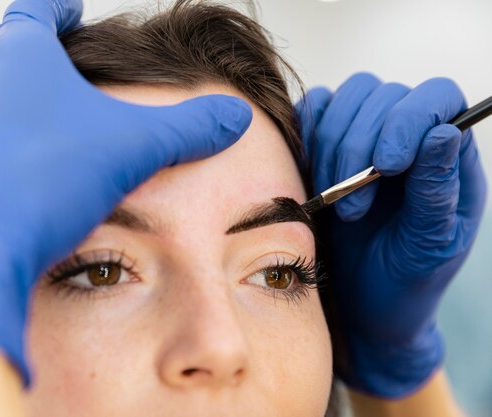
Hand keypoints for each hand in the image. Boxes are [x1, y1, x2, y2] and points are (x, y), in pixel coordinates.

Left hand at [0, 0, 251, 411]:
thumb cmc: (47, 177)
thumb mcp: (135, 147)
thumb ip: (189, 128)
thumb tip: (235, 115)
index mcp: (20, 53)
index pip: (38, 10)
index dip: (57, 7)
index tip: (69, 7)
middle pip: (8, 52)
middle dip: (38, 58)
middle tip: (64, 69)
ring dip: (16, 105)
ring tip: (46, 125)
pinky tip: (21, 174)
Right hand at [296, 72, 486, 397]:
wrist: (360, 307)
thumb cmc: (403, 282)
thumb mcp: (429, 246)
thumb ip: (437, 191)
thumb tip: (443, 132)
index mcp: (447, 158)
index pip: (438, 98)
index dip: (408, 118)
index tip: (384, 166)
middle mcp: (408, 138)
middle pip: (384, 94)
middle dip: (358, 146)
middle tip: (352, 208)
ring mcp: (364, 138)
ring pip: (348, 96)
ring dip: (331, 145)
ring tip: (333, 199)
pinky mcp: (326, 146)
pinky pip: (314, 111)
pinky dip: (305, 133)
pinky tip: (311, 174)